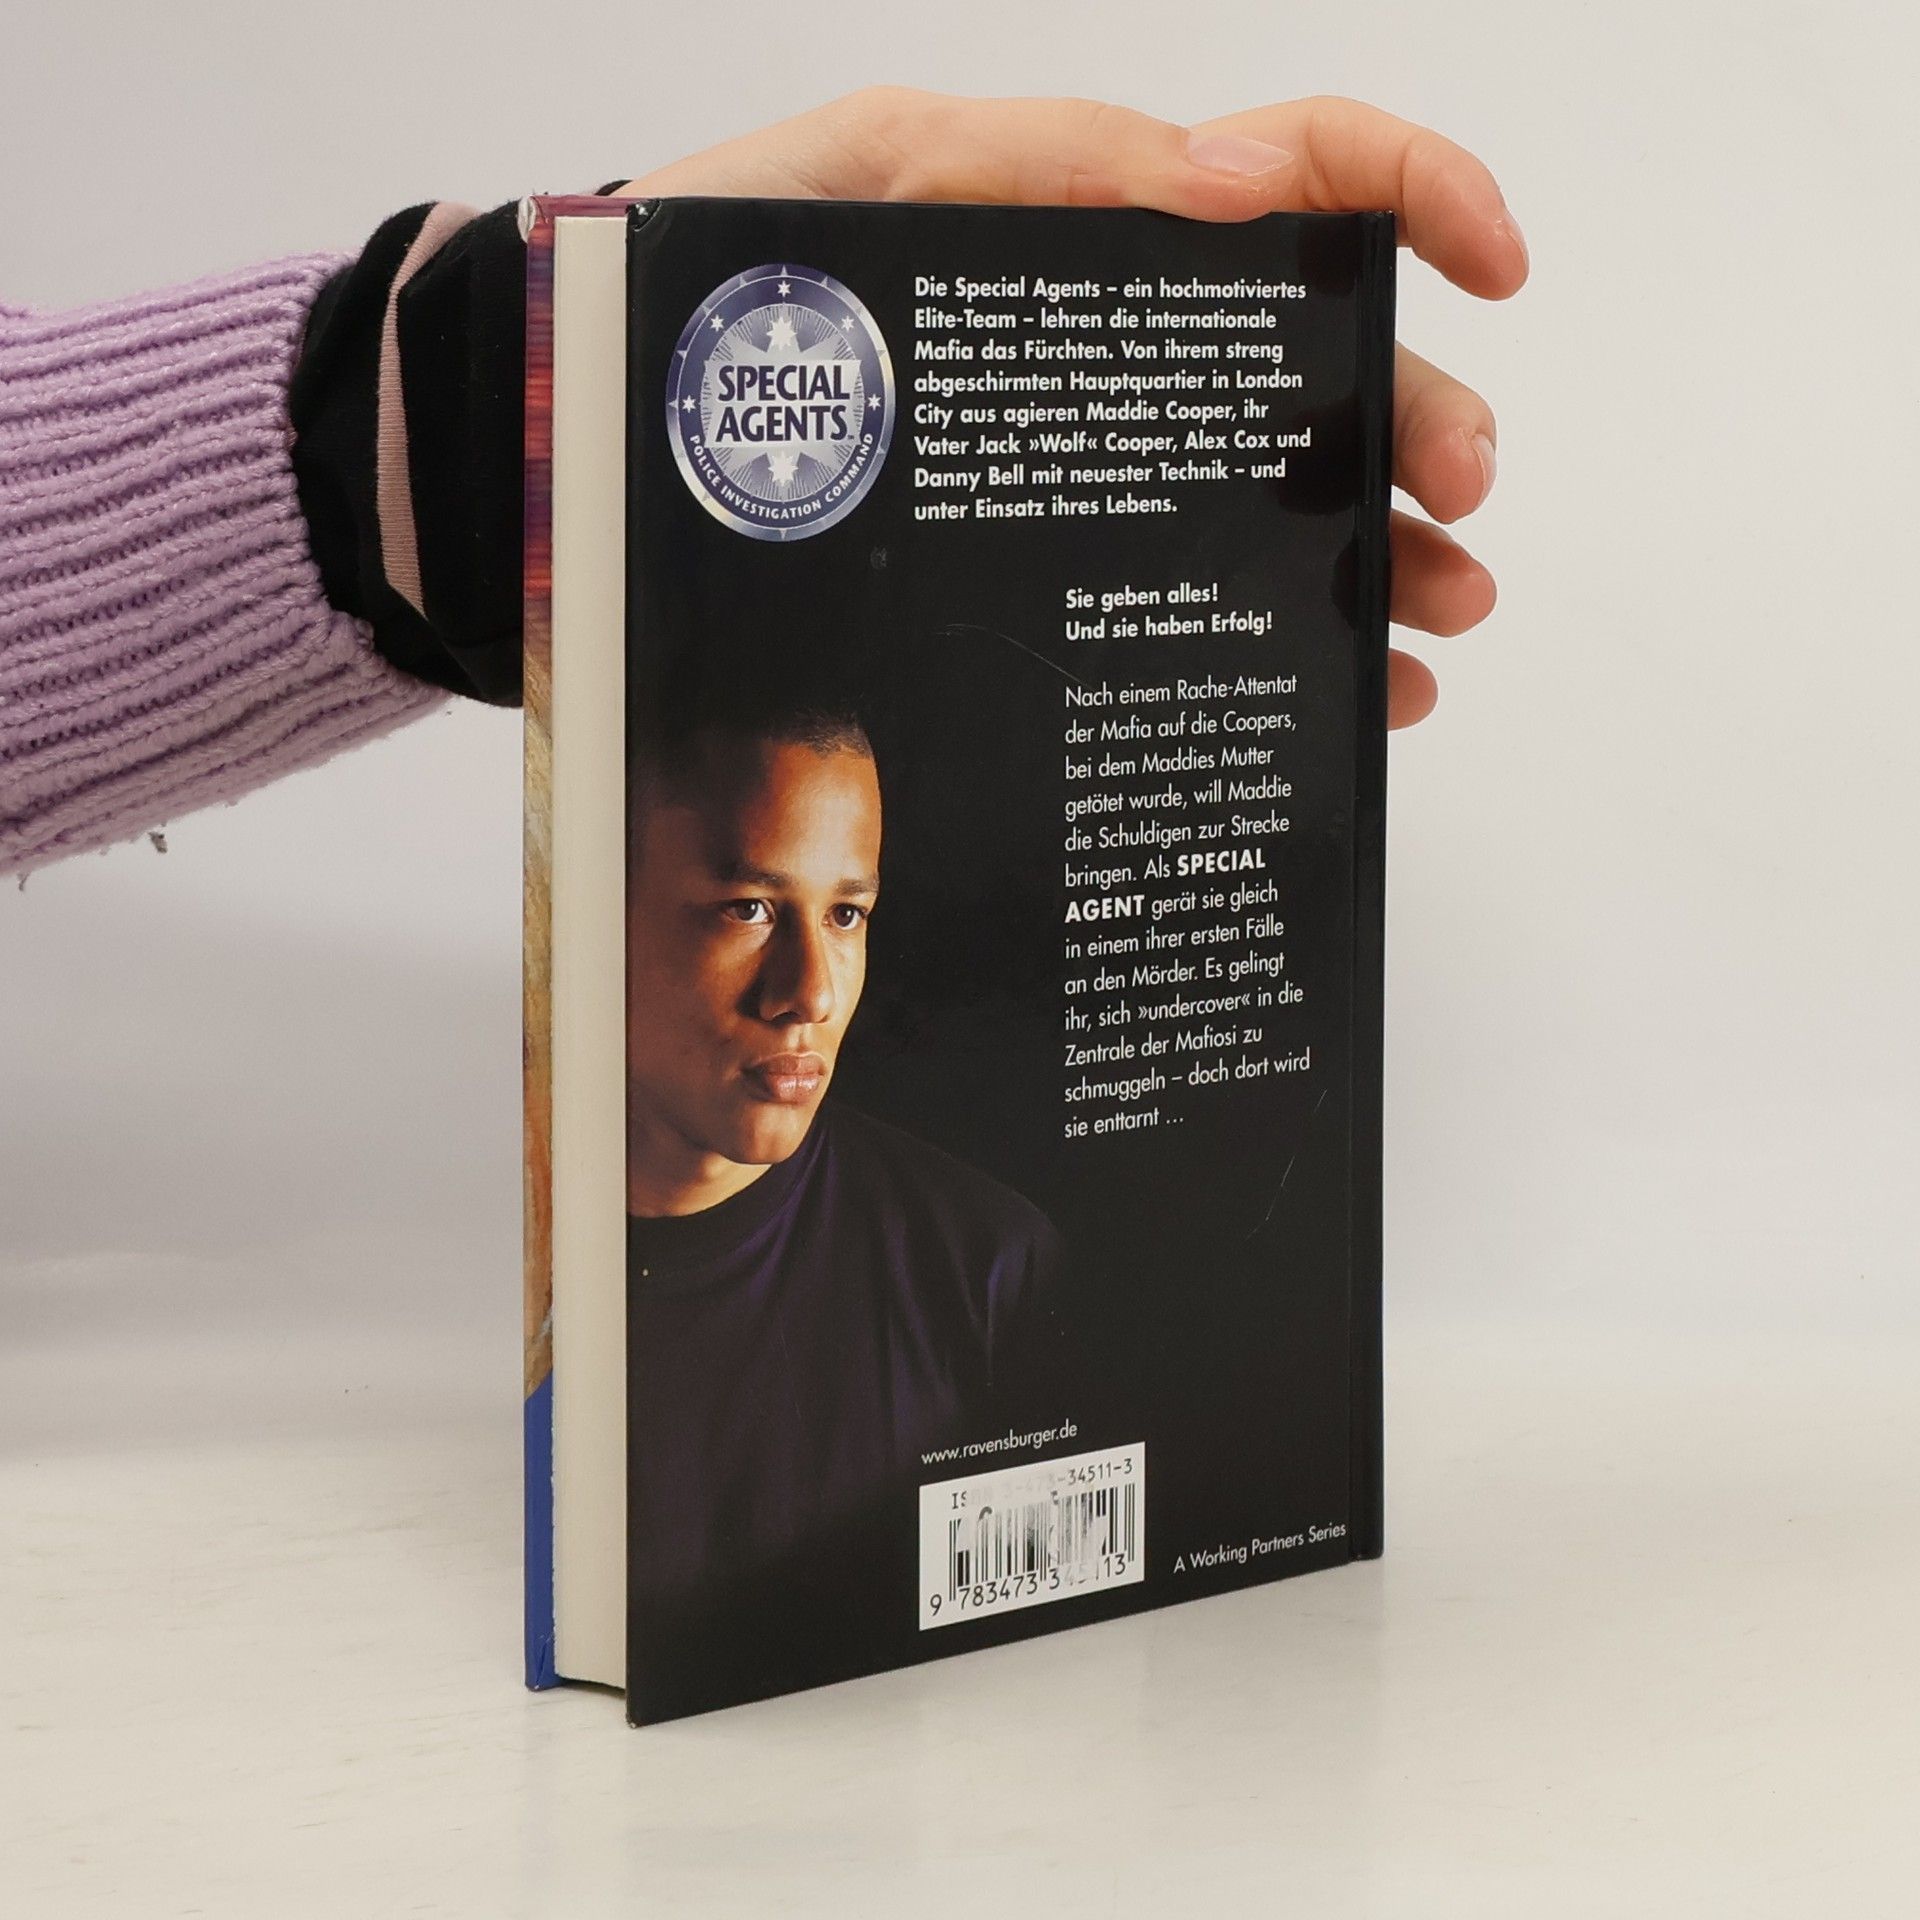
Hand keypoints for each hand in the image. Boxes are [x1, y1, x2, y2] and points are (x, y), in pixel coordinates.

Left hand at [619, 89, 1526, 729]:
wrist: (608, 435)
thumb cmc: (721, 288)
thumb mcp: (865, 175)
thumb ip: (1045, 162)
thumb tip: (1237, 185)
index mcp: (1100, 233)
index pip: (1301, 176)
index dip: (1421, 192)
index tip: (1498, 266)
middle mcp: (1118, 360)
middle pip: (1317, 372)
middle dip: (1416, 427)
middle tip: (1457, 511)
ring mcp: (1090, 479)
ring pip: (1277, 507)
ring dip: (1382, 558)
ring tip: (1437, 622)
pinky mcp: (1044, 579)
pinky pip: (1191, 613)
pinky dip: (1286, 655)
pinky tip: (1350, 696)